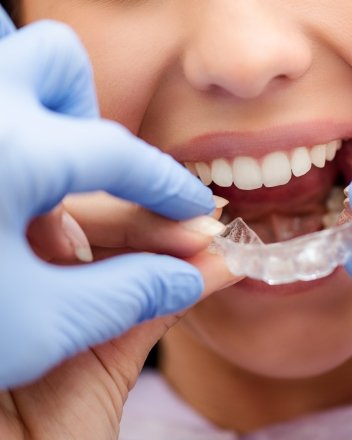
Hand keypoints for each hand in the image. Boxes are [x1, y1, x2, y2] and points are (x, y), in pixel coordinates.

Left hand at [0, 15, 238, 439]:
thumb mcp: (39, 328)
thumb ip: (128, 296)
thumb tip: (190, 278)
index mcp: (11, 154)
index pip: (119, 155)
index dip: (169, 185)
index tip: (196, 207)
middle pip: (57, 64)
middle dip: (90, 117)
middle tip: (92, 179)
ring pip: (11, 67)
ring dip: (46, 116)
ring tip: (41, 192)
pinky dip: (12, 139)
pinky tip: (3, 207)